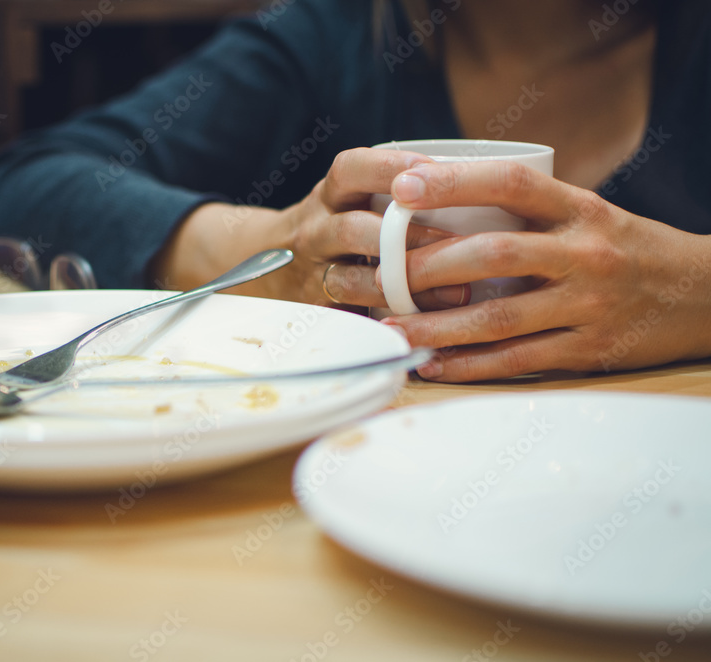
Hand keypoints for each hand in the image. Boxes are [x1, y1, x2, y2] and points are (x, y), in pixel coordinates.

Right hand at [154, 148, 470, 309]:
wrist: (264, 262)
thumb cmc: (334, 225)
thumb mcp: (349, 198)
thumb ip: (397, 193)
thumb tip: (482, 186)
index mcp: (330, 195)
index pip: (353, 170)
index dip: (393, 169)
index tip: (435, 170)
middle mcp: (316, 230)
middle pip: (354, 230)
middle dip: (407, 238)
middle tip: (458, 245)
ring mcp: (311, 272)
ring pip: (352, 281)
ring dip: (404, 288)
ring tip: (456, 293)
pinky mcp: (315, 309)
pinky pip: (351, 318)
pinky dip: (389, 323)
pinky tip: (426, 326)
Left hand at [378, 160, 710, 381]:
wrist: (703, 294)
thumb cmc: (627, 248)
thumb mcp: (587, 213)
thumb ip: (528, 208)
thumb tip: (440, 196)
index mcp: (581, 208)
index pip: (512, 183)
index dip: (454, 181)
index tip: (403, 186)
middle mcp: (586, 252)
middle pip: (495, 253)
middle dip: (429, 266)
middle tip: (381, 273)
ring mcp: (589, 304)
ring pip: (499, 317)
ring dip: (437, 325)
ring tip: (392, 326)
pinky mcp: (591, 350)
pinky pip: (518, 359)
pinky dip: (469, 365)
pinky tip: (432, 362)